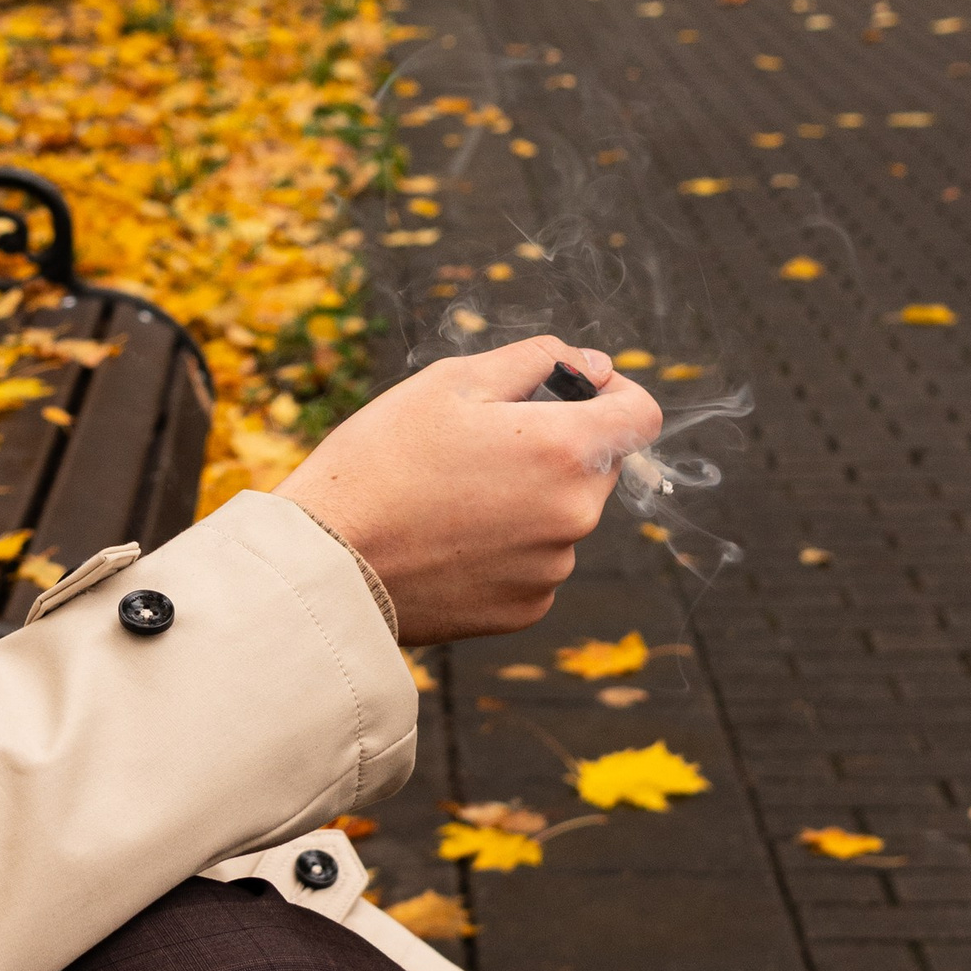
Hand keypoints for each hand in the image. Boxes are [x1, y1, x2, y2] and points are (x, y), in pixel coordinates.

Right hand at [280, 337, 660, 639]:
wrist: (328, 563)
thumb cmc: (381, 460)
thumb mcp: (449, 383)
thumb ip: (535, 360)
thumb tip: (591, 363)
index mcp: (564, 450)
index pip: (642, 414)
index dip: (615, 391)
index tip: (575, 389)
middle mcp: (575, 515)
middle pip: (597, 464)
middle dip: (555, 445)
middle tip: (477, 442)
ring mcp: (553, 569)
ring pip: (561, 515)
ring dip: (527, 498)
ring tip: (448, 496)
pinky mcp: (527, 610)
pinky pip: (535, 563)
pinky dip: (506, 547)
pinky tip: (447, 540)